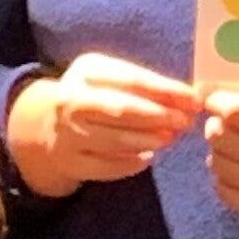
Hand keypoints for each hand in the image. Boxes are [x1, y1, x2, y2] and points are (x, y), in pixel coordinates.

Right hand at [6, 54, 202, 197]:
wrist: (45, 124)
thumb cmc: (94, 95)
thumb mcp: (111, 78)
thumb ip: (145, 85)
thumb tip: (186, 98)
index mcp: (86, 71)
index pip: (131, 79)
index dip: (165, 90)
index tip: (192, 99)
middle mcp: (71, 100)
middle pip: (122, 109)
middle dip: (159, 116)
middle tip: (185, 122)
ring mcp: (67, 134)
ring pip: (116, 139)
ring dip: (150, 140)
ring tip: (170, 138)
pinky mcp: (71, 162)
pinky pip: (107, 166)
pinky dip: (131, 163)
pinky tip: (148, 156)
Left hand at [200, 92, 238, 238]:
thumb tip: (236, 104)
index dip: (218, 103)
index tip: (213, 100)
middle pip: (225, 139)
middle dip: (216, 127)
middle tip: (220, 123)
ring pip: (222, 167)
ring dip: (218, 152)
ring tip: (229, 147)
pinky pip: (229, 194)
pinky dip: (223, 180)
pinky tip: (234, 172)